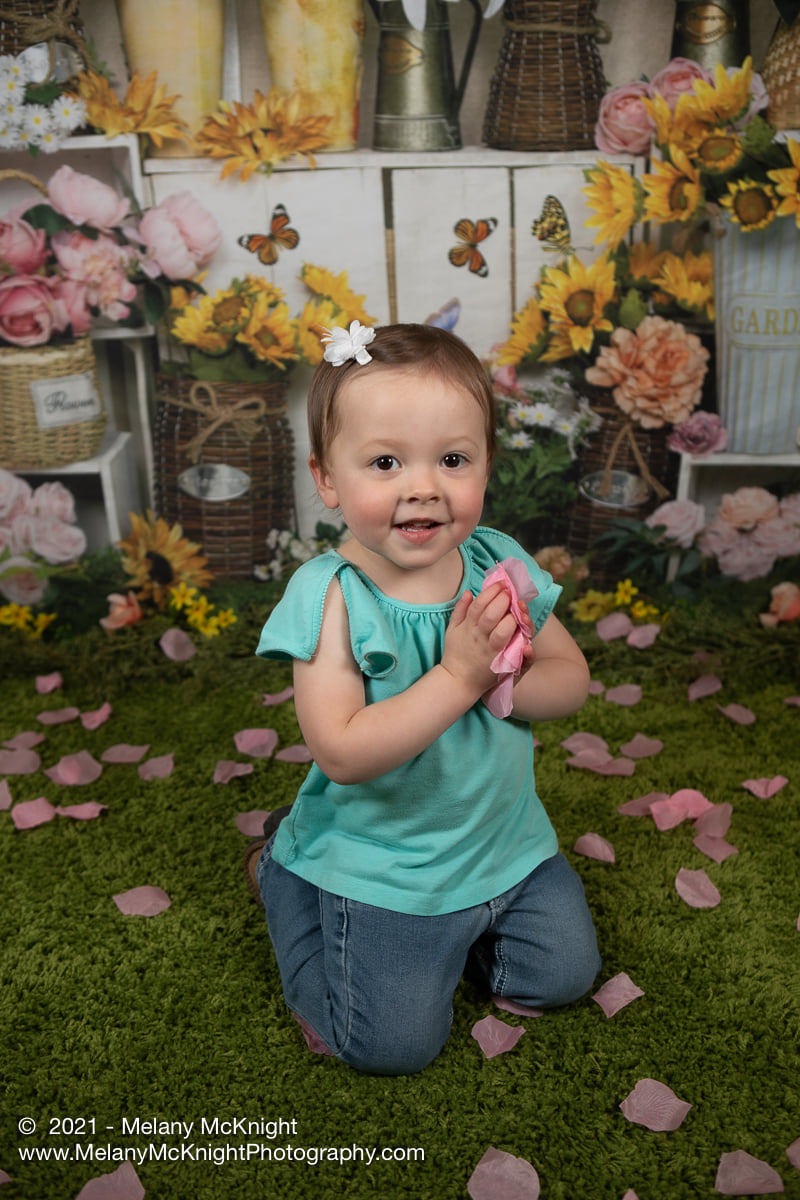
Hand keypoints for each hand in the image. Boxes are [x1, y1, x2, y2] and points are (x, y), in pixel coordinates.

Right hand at [441, 583, 520, 697]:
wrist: (457, 681)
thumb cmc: (456, 653)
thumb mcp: (453, 630)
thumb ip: (460, 610)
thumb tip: (468, 592)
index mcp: (468, 627)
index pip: (479, 604)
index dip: (491, 591)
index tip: (501, 584)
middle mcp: (479, 637)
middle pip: (491, 615)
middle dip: (503, 600)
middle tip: (510, 592)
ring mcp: (490, 650)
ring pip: (502, 632)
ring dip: (512, 618)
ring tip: (518, 609)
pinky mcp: (499, 663)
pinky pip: (511, 651)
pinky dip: (519, 641)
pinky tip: (523, 631)